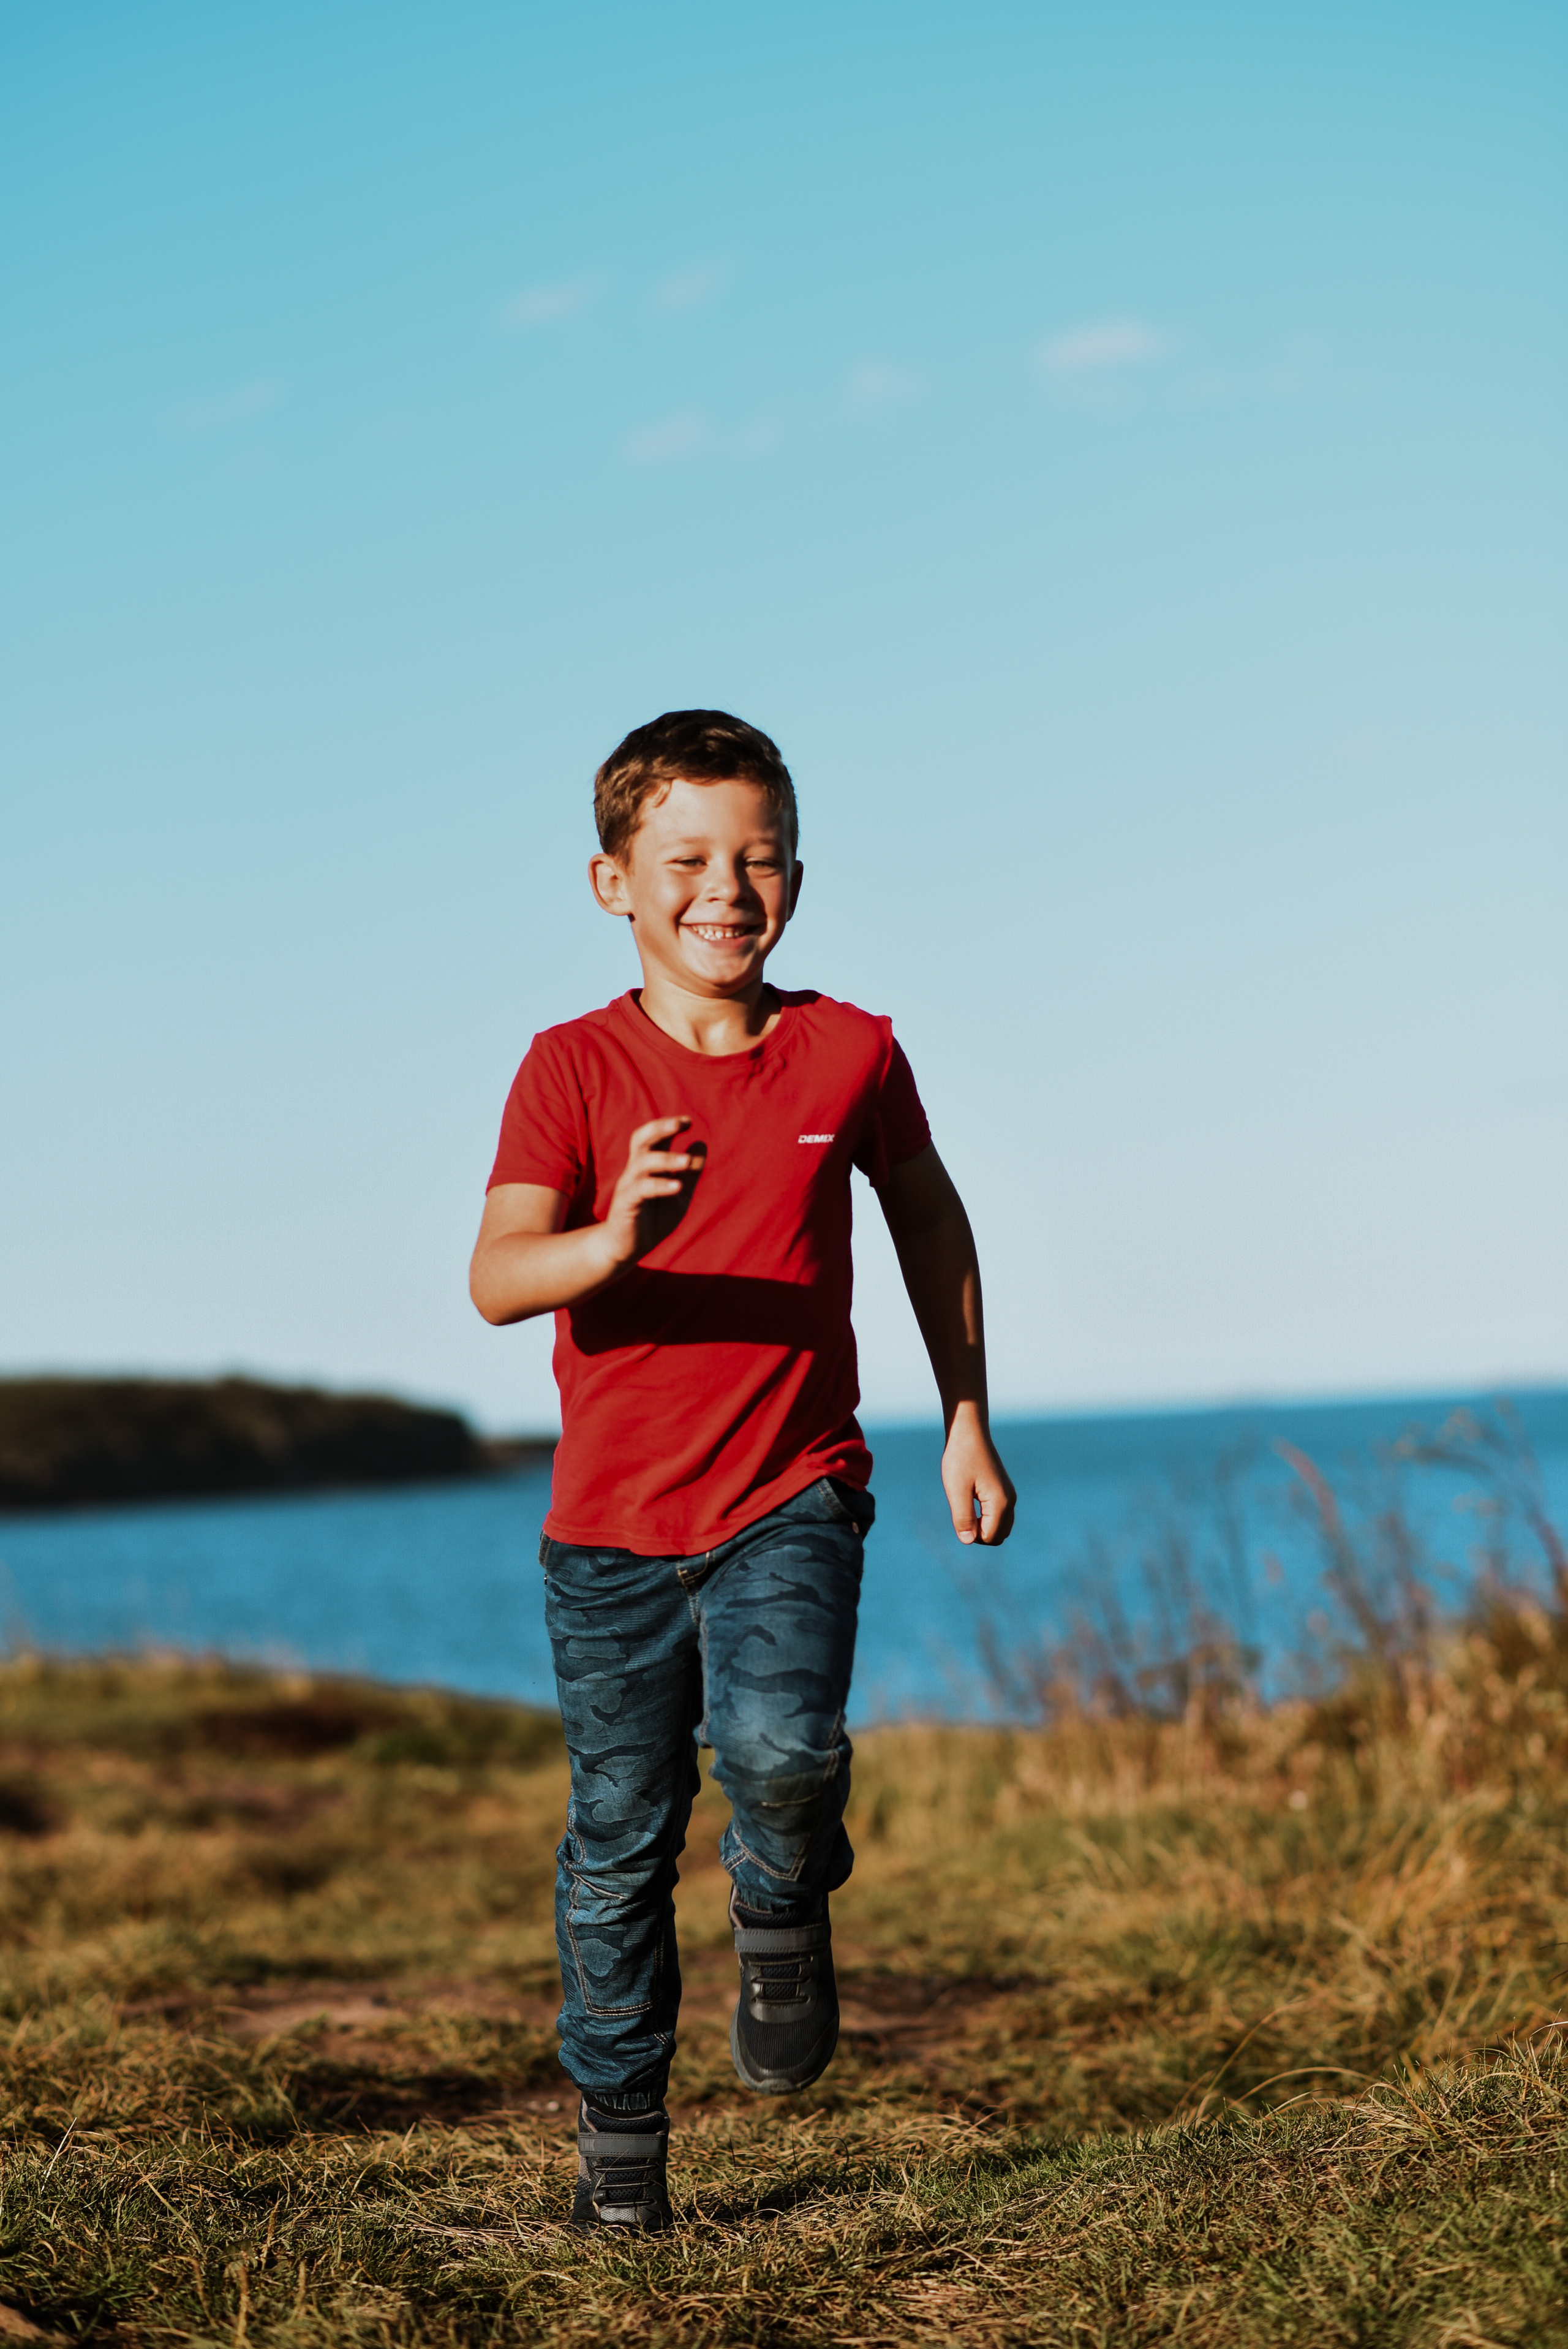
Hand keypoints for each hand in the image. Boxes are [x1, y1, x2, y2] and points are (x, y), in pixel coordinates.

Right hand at [602, 1116, 703, 1268]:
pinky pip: (641, 1189)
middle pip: (642, 1139)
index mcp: (649, 1166)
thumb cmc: (653, 1218)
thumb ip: (690, 1173)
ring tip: (687, 1161)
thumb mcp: (680, 1195)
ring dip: (666, 1159)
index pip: (655, 1137)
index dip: (669, 1125)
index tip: (688, 1121)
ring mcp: (629, 1185)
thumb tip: (701, 1144)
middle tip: (681, 1123)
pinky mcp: (626, 1203)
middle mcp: (636, 1170)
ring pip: (643, 1163)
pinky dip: (660, 1186)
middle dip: (660, 1127)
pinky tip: (677, 1187)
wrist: (628, 1247)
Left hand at [941, 1411, 1015, 1545]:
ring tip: (966, 1505)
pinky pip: (999, 1515)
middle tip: (961, 1511)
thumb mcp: (956, 1490)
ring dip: (983, 1525)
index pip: (989, 1538)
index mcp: (1001, 1503)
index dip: (971, 1535)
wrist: (969, 1432)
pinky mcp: (1004, 1490)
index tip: (959, 1513)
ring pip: (1000, 1527)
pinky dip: (986, 1516)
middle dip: (979, 1533)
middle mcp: (1010, 1501)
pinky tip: (971, 1499)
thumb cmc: (960, 1459)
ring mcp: (1009, 1495)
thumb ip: (963, 1517)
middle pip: (998, 1536)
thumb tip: (968, 1541)